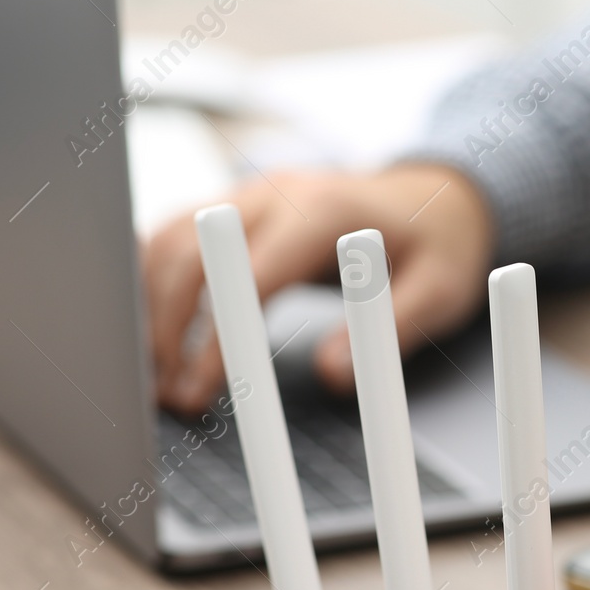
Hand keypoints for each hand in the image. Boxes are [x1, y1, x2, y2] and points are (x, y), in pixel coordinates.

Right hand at [141, 164, 494, 412]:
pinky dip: (150, 282)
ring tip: (155, 378)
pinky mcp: (232, 205)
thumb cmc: (437, 246)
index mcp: (320, 211)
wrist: (434, 195)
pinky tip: (150, 334)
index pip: (250, 277)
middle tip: (168, 398)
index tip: (197, 391)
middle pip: (187, 255)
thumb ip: (391, 327)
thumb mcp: (441, 289)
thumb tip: (332, 374)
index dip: (216, 337)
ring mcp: (245, 194)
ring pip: (166, 241)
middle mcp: (272, 192)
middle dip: (166, 330)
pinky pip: (171, 236)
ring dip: (149, 308)